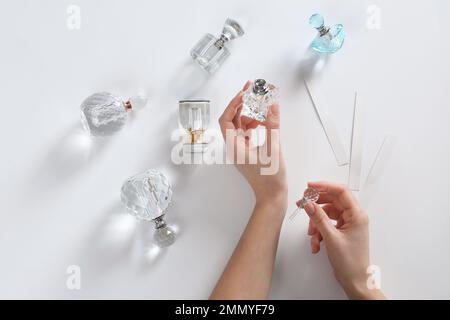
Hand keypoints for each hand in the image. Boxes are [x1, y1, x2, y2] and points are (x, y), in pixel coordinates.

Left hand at [218, 81, 286, 208]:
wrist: (272, 197)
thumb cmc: (270, 179)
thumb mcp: (273, 148)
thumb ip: (272, 125)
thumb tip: (272, 106)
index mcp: (234, 146)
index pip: (226, 119)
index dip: (233, 104)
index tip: (244, 93)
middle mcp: (234, 147)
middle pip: (232, 120)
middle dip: (242, 105)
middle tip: (252, 92)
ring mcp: (239, 151)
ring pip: (239, 126)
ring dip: (249, 115)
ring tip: (262, 108)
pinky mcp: (246, 153)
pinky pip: (246, 134)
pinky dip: (253, 125)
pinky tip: (264, 122)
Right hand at [302, 181, 384, 298]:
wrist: (355, 281)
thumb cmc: (350, 262)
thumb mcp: (331, 238)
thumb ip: (318, 218)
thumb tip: (309, 204)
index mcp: (357, 214)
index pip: (340, 191)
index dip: (324, 186)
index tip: (309, 186)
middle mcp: (354, 216)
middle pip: (332, 201)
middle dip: (316, 205)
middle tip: (302, 205)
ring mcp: (348, 223)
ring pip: (327, 213)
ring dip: (316, 223)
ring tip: (312, 235)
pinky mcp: (342, 230)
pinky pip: (327, 223)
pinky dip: (319, 231)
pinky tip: (316, 243)